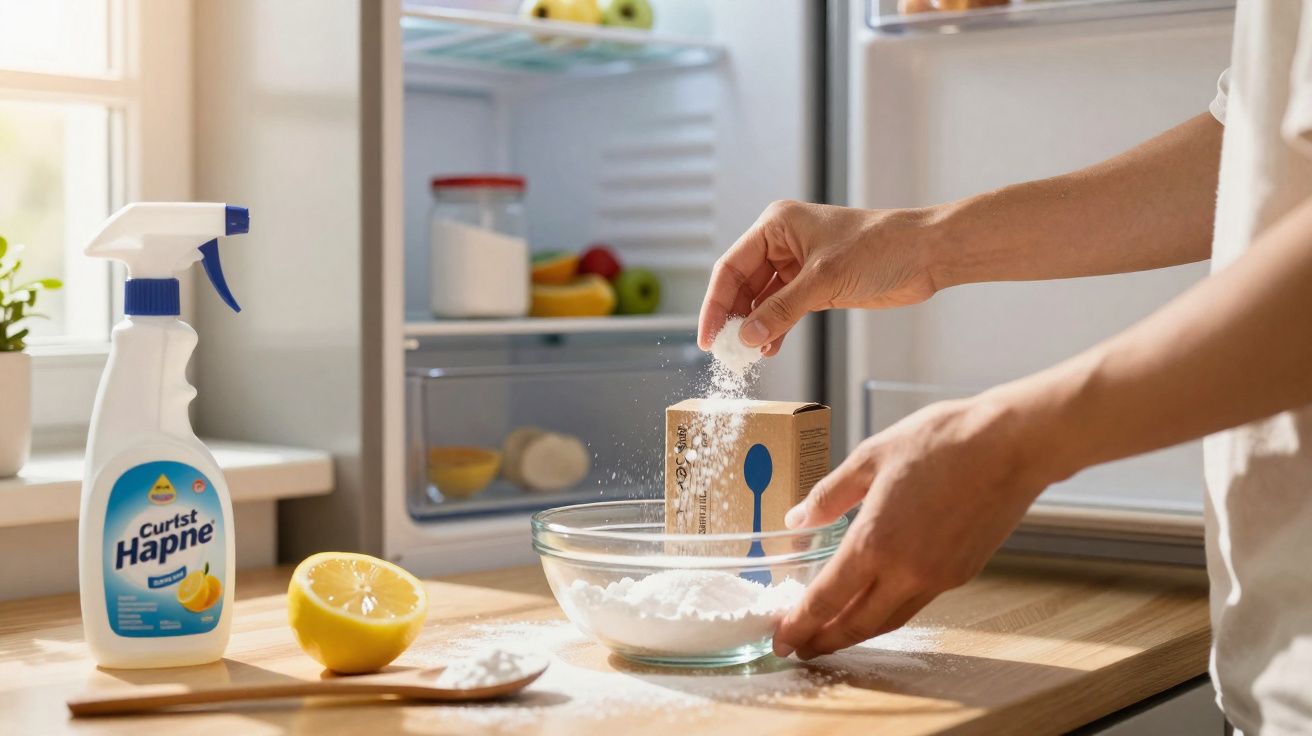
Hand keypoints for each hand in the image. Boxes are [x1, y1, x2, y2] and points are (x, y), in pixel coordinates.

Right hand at [699, 200, 939, 355]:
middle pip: (743, 285)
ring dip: (756, 327)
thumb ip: (783, 309)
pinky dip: (775, 329)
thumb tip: (748, 336)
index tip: (709, 337)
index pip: (731, 267)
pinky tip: (770, 348)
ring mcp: (799, 265)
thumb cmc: (880, 248)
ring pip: (762, 301)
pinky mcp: (816, 286)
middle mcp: (782, 243)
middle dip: (734, 318)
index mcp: (776, 226)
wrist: (926, 254)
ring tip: (749, 356)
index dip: (716, 304)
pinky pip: (784, 310)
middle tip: (727, 353)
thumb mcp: (824, 279)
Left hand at [773, 391, 1059, 659]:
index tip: (779, 638)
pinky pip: (914, 604)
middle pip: (855, 624)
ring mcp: (937, 578)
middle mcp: (905, 571)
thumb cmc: (940, 441)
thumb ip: (829, 495)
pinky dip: (887, 613)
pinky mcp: (961, 574)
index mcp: (874, 542)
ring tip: (831, 636)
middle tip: (798, 649)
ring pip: (887, 620)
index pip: (826, 598)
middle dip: (822, 641)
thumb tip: (796, 520)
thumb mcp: (870, 457)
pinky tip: (874, 604)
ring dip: (855, 634)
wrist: (1011, 445)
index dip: (799, 623)